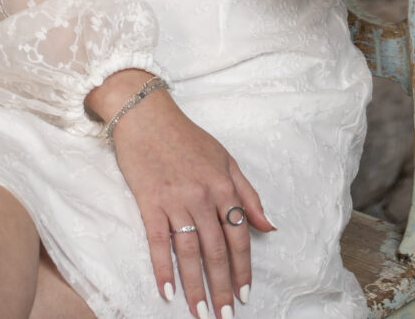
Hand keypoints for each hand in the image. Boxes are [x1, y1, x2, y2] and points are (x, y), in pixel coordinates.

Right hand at [109, 85, 272, 315]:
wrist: (146, 114)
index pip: (238, 235)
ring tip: (200, 312)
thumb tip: (268, 227)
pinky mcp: (149, 201)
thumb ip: (247, 193)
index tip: (244, 294)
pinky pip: (158, 242)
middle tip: (225, 315)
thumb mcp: (225, 158)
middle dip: (222, 287)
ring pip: (189, 252)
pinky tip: (168, 291)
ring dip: (195, 286)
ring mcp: (175, 199)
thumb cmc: (186, 137)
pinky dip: (163, 269)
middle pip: (216, 250)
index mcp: (223, 185)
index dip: (243, 268)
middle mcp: (202, 195)